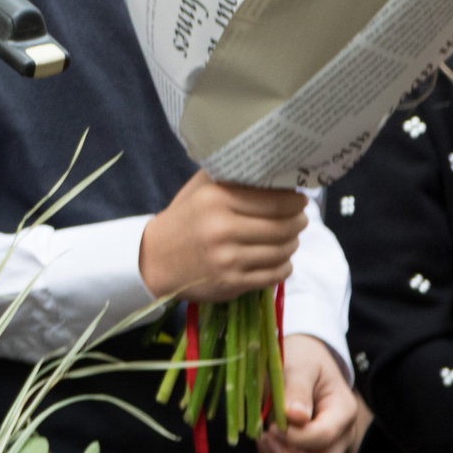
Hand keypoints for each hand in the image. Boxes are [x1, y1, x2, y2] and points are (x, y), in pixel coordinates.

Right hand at [138, 171, 305, 303]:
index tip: (300, 200)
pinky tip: (278, 259)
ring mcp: (228, 259)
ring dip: (292, 244)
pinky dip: (285, 266)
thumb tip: (272, 170)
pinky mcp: (232, 283)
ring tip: (287, 238)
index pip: (276, 201)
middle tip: (299, 219)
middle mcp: (222, 229)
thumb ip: (230, 177)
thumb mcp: (199, 190)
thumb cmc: (182, 219)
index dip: (296, 202)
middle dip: (299, 222)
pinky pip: (277, 274)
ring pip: (284, 251)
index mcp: (216, 200)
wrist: (152, 259)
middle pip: (285, 227)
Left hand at [256, 337, 363, 452]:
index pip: (324, 436)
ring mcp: (327, 449)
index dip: (295, 437)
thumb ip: (297, 389)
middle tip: (264, 437)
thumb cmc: (303, 359)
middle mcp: (340, 436)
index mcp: (343, 411)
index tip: (272, 425)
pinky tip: (263, 445)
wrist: (304, 361)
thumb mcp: (299, 365)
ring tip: (261, 439)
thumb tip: (295, 417)